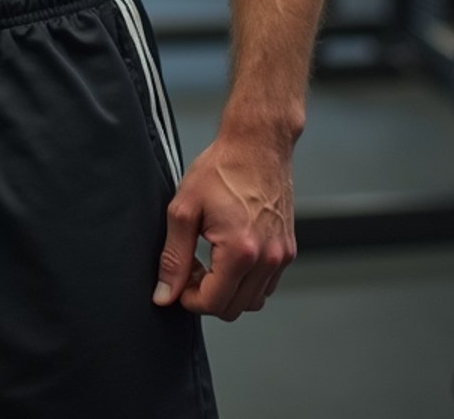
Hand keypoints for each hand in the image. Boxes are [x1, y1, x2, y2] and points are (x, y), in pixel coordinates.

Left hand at [152, 134, 295, 319]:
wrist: (257, 143)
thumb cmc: (222, 168)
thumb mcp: (185, 209)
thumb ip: (174, 257)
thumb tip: (165, 294)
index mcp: (240, 251)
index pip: (213, 304)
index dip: (188, 299)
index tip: (178, 282)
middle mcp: (268, 259)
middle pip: (234, 309)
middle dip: (207, 297)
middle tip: (191, 269)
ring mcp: (282, 255)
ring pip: (252, 301)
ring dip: (229, 292)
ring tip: (210, 261)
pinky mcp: (288, 249)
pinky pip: (267, 284)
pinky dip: (247, 281)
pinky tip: (229, 255)